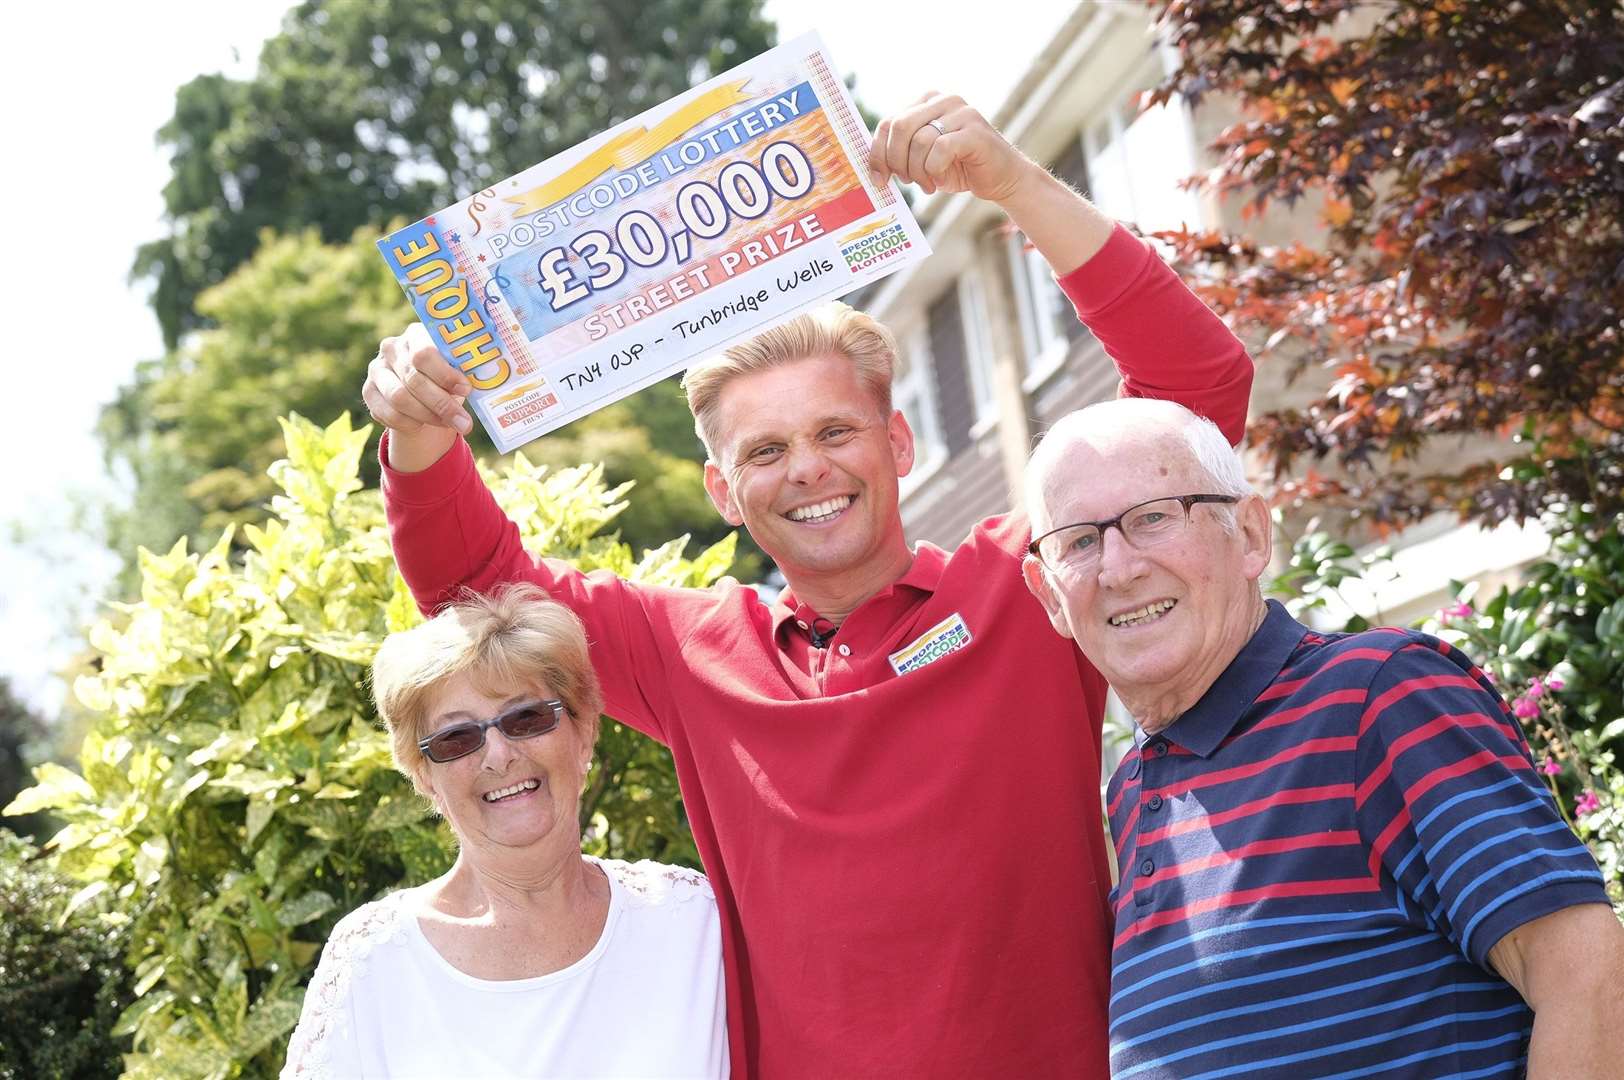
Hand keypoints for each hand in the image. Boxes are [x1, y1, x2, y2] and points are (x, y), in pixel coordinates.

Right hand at [362, 324, 471, 470]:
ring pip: (399, 398)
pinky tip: (424, 426)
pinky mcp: (368, 391)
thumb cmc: (447, 375)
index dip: (445, 374)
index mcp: (416, 334)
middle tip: (465, 423)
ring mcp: (377, 369)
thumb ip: (465, 370)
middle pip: (414, 379)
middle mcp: (392, 348)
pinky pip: (388, 414)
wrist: (421, 389)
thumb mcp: (457, 367)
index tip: (467, 390)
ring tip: (450, 425)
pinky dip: (409, 424)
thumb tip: (488, 383)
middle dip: (442, 405)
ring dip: (428, 417)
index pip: (424, 353)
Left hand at [868, 93, 1039, 203]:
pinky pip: (939, 149)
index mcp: (928, 102)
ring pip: (919, 140)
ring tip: (928, 184)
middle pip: (900, 127)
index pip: (889, 122)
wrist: (1002, 179)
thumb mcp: (924, 158)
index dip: (877, 153)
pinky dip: (934, 170)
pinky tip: (941, 180)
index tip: (879, 179)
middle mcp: (944, 100)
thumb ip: (902, 152)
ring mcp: (962, 113)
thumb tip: (873, 167)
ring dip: (918, 171)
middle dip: (896, 161)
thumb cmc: (960, 168)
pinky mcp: (974, 131)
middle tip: (907, 181)